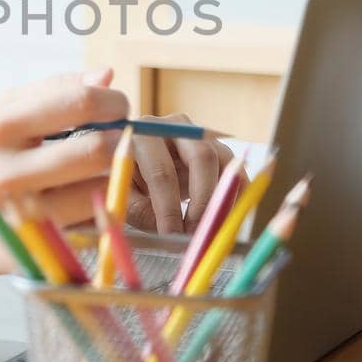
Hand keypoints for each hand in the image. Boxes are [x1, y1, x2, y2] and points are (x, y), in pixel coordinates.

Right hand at [0, 68, 128, 275]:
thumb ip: (51, 90)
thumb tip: (106, 76)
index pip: (79, 105)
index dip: (112, 103)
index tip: (116, 107)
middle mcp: (7, 176)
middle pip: (98, 151)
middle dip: (116, 141)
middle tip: (108, 140)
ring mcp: (18, 222)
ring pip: (101, 193)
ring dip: (105, 178)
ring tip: (86, 173)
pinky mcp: (29, 256)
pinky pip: (85, 229)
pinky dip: (90, 213)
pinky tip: (71, 203)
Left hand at [124, 112, 234, 234]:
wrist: (139, 160)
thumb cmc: (128, 178)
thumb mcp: (124, 194)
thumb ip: (141, 212)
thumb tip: (169, 234)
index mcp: (142, 135)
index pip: (161, 172)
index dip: (168, 207)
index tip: (171, 235)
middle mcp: (174, 126)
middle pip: (202, 158)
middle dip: (203, 201)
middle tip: (198, 233)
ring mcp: (200, 134)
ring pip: (224, 162)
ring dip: (222, 199)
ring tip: (212, 229)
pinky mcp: (217, 147)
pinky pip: (235, 170)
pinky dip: (236, 194)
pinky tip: (227, 217)